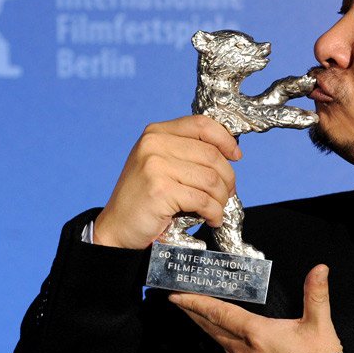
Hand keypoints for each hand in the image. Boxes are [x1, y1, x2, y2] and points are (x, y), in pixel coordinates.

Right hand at [94, 115, 241, 248]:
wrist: (117, 227)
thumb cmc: (145, 198)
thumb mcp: (160, 164)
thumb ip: (186, 152)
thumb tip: (229, 153)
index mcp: (156, 133)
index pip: (202, 124)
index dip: (225, 139)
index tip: (236, 155)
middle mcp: (154, 144)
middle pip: (212, 155)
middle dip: (227, 178)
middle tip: (228, 193)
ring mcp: (155, 166)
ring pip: (211, 179)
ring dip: (221, 199)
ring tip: (217, 209)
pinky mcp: (160, 190)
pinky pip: (204, 200)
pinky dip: (214, 213)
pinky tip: (211, 219)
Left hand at [168, 264, 341, 352]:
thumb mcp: (320, 327)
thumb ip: (316, 295)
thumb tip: (320, 269)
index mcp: (256, 334)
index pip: (218, 313)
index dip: (196, 302)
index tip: (177, 294)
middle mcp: (243, 352)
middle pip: (210, 328)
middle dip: (192, 312)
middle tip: (178, 300)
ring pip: (219, 343)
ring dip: (208, 328)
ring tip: (201, 315)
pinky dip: (224, 344)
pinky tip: (229, 341)